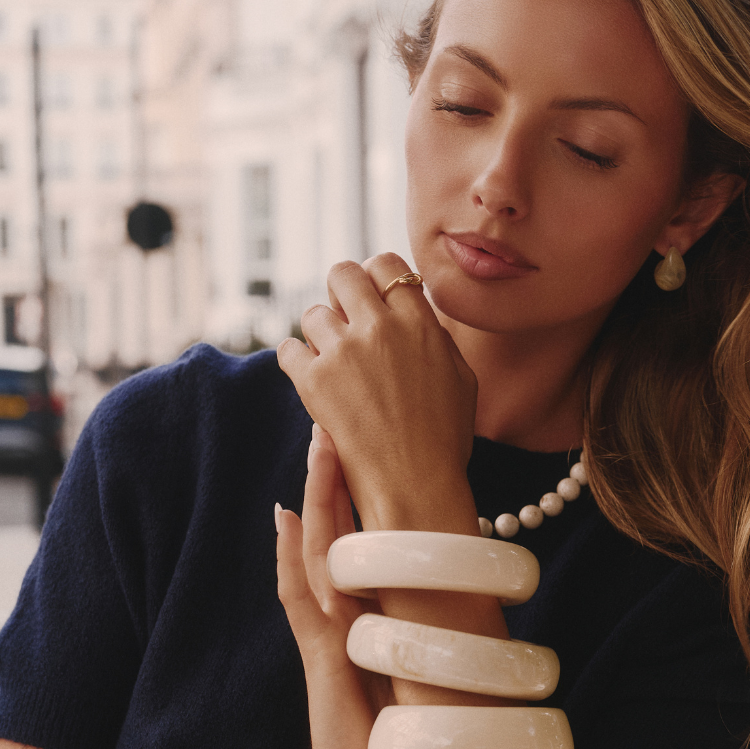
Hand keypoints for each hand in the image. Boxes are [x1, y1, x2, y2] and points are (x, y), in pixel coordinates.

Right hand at [276, 436, 395, 748]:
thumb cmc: (393, 711)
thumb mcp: (411, 642)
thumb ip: (415, 605)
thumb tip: (445, 565)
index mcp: (362, 599)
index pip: (351, 530)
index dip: (352, 483)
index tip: (360, 435)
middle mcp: (338, 604)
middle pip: (328, 526)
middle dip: (330, 473)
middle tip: (330, 417)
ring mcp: (326, 626)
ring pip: (314, 549)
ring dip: (316, 498)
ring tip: (317, 449)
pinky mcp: (322, 654)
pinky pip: (300, 598)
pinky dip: (291, 559)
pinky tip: (286, 521)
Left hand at [277, 255, 479, 533]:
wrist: (416, 483)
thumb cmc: (445, 438)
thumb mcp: (461, 379)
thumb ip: (436, 338)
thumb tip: (417, 314)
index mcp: (420, 323)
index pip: (386, 265)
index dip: (376, 277)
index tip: (373, 298)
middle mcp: (380, 327)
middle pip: (343, 273)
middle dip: (342, 292)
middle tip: (345, 318)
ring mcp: (344, 352)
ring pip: (312, 312)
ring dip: (320, 333)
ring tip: (331, 360)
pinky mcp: (313, 381)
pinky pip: (287, 349)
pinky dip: (295, 359)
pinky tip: (309, 375)